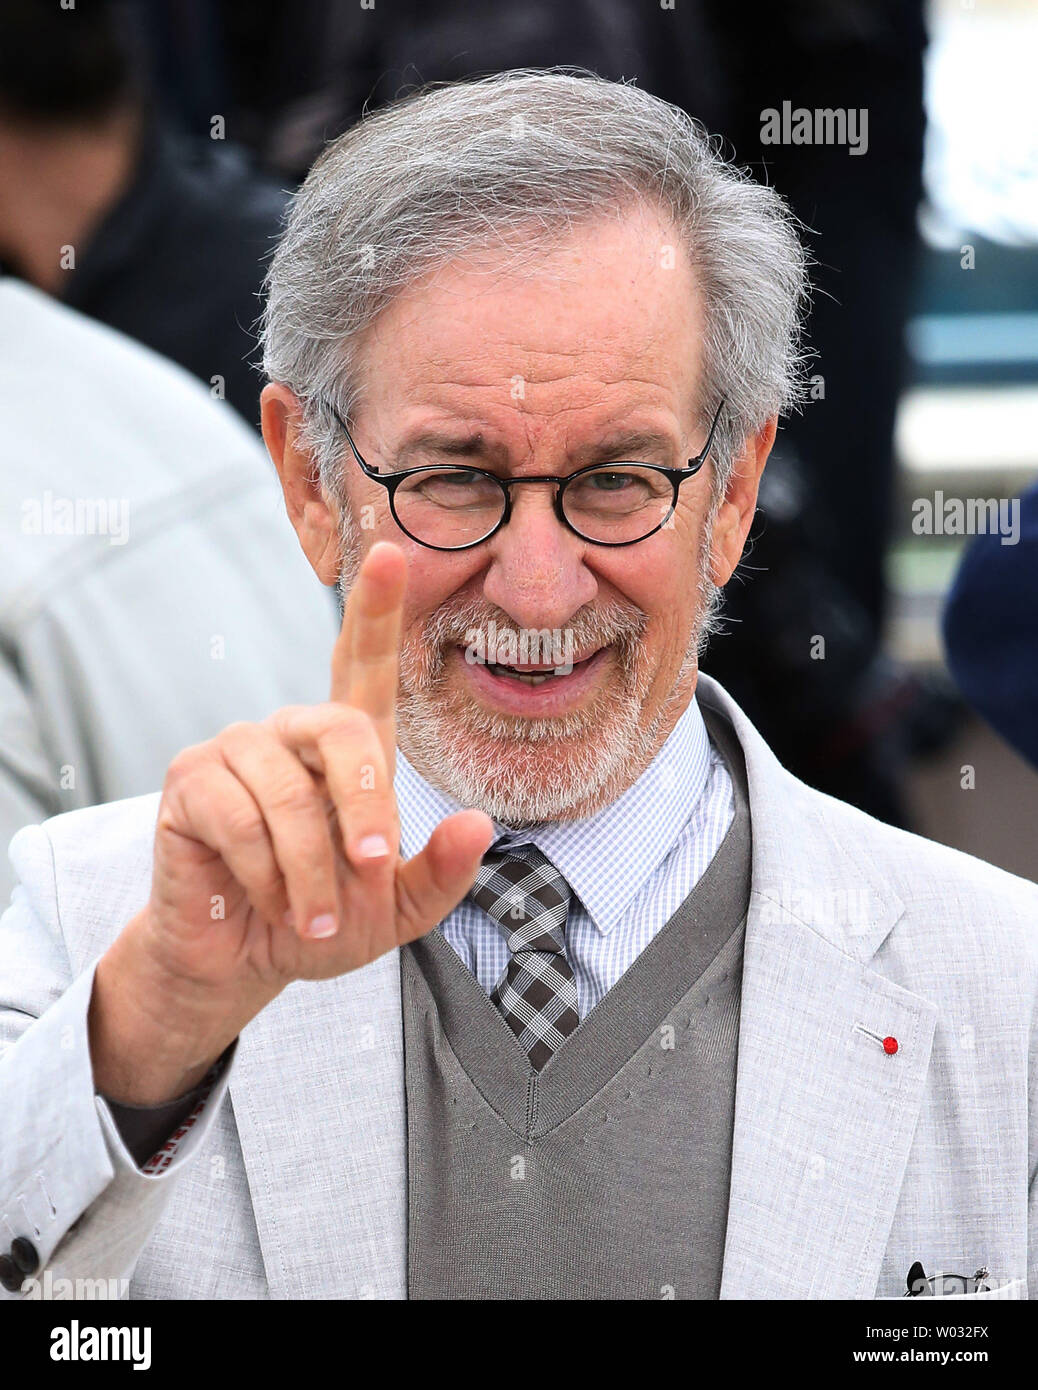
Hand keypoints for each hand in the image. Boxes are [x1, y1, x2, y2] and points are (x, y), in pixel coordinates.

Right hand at [89, 542, 493, 1102]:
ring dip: (309, 869)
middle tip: (371, 867)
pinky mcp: (189, 781)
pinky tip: (266, 901)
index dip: (375, 610)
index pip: (363, 664)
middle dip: (365, 803)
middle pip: (342, 726)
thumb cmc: (323, 921)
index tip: (389, 552)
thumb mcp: (397, 912)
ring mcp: (236, 750)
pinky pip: (237, 818)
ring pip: (285, 792)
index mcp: (348, 748)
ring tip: (312, 916)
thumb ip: (440, 873)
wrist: (244, 962)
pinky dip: (264, 875)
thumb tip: (480, 826)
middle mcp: (292, 733)